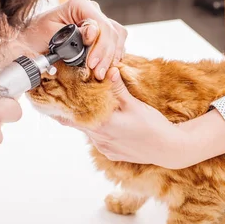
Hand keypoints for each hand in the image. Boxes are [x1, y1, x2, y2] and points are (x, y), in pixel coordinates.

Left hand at [21, 0, 127, 79]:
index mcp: (81, 5)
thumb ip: (73, 33)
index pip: (102, 24)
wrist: (28, 40)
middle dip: (107, 55)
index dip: (101, 45)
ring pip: (117, 37)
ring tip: (101, 73)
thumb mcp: (51, 33)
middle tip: (98, 73)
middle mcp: (92, 10)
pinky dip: (113, 55)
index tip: (92, 64)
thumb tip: (94, 32)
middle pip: (112, 32)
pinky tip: (106, 67)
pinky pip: (115, 42)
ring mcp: (97, 21)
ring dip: (112, 56)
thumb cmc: (35, 35)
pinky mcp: (99, 33)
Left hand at [61, 69, 191, 168]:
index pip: (72, 116)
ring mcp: (105, 147)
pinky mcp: (111, 153)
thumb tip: (108, 70)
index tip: (57, 98)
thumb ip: (118, 89)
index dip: (63, 107)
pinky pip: (99, 139)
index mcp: (102, 125)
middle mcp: (100, 139)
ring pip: (89, 131)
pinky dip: (98, 129)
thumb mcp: (135, 105)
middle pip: (78, 123)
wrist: (168, 149)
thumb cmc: (153, 126)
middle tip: (69, 98)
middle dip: (73, 111)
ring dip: (88, 120)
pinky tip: (107, 121)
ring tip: (90, 107)